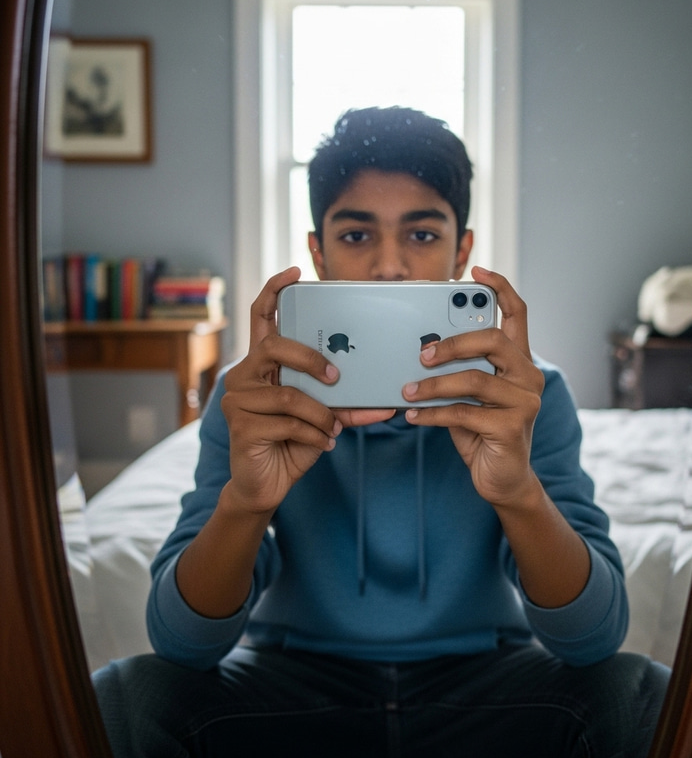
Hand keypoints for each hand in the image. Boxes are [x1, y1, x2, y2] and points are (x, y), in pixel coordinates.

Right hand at [221, 267, 393, 516]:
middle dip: (311, 358)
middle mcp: (244, 375)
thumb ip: (346, 403)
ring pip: (289, 394)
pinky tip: (323, 443)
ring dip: (320, 414)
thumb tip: (387, 400)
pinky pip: (287, 423)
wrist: (267, 484)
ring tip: (333, 428)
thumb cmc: (294, 442)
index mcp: (263, 364)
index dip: (274, 291)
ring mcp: (238, 400)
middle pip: (275, 346)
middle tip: (336, 377)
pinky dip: (313, 434)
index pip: (261, 317)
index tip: (294, 273)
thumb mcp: (324, 417)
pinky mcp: (240, 426)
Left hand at [402, 266, 543, 506]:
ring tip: (407, 389)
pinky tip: (414, 415)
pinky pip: (464, 412)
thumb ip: (457, 371)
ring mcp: (525, 402)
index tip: (477, 271)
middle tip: (422, 353)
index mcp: (519, 361)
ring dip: (433, 384)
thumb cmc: (481, 432)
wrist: (502, 480)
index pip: (518, 314)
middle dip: (453, 342)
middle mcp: (528, 376)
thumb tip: (421, 350)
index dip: (500, 288)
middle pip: (493, 340)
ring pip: (474, 379)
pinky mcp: (513, 427)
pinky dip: (432, 413)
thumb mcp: (468, 396)